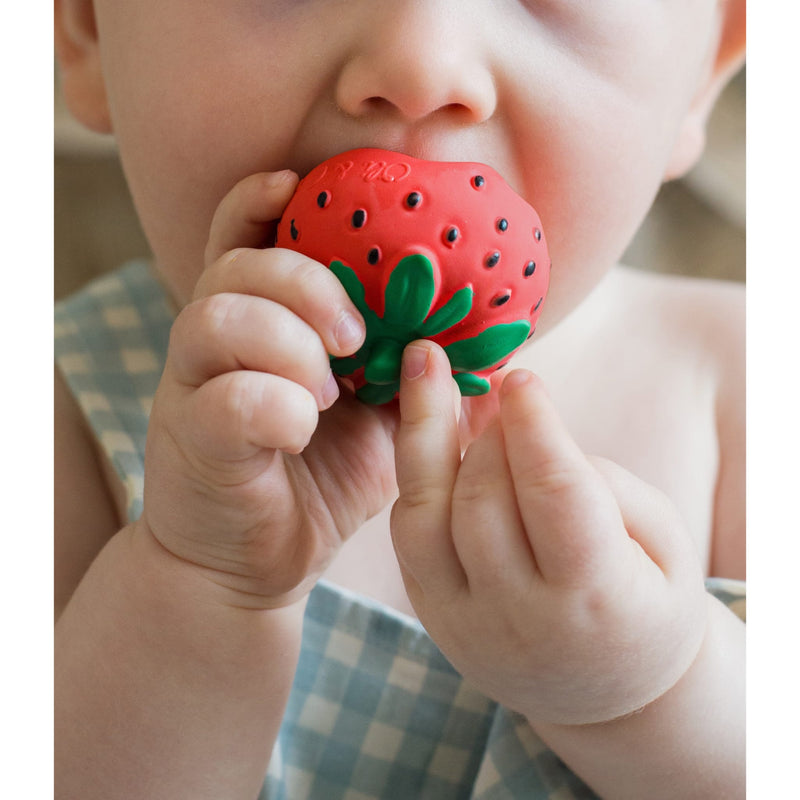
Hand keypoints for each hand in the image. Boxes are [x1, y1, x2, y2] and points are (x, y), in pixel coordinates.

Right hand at [141, 171, 399, 608]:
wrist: (259, 563)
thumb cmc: (322, 481)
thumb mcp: (383, 422)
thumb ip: (415, 376)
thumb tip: (491, 346)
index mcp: (259, 325)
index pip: (243, 239)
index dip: (261, 201)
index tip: (297, 184)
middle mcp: (214, 344)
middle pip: (236, 266)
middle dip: (304, 284)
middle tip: (357, 336)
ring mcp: (192, 388)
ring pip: (215, 318)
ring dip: (289, 342)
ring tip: (330, 389)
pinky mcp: (189, 439)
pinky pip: (221, 398)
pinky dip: (274, 404)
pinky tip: (301, 431)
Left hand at [391, 341, 707, 724]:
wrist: (606, 694)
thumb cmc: (647, 603)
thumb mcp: (664, 543)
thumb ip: (602, 484)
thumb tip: (523, 427)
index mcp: (595, 599)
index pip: (557, 497)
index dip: (536, 429)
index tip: (521, 376)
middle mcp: (519, 617)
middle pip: (482, 502)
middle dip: (486, 432)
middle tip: (494, 386)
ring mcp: (464, 621)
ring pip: (423, 517)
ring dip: (422, 435)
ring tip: (422, 369)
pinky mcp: (432, 615)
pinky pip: (409, 535)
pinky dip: (419, 478)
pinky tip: (431, 435)